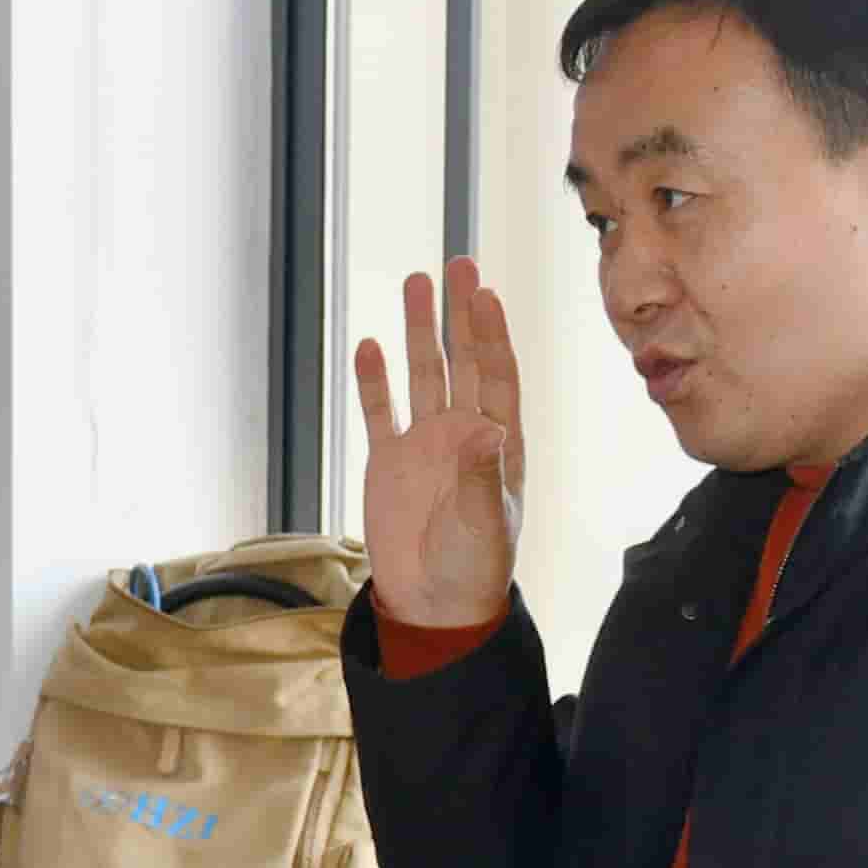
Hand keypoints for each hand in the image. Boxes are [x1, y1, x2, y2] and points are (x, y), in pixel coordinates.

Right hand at [352, 261, 524, 631]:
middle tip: (457, 263)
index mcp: (497, 444)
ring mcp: (425, 445)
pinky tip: (370, 346)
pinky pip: (380, 411)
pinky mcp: (389, 463)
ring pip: (422, 374)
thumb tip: (484, 429)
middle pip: (462, 360)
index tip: (485, 293)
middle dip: (460, 313)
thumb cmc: (473, 568)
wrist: (432, 604)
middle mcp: (463, 433)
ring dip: (419, 330)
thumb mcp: (483, 525)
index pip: (497, 375)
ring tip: (414, 282)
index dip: (491, 334)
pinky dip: (375, 380)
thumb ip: (481, 477)